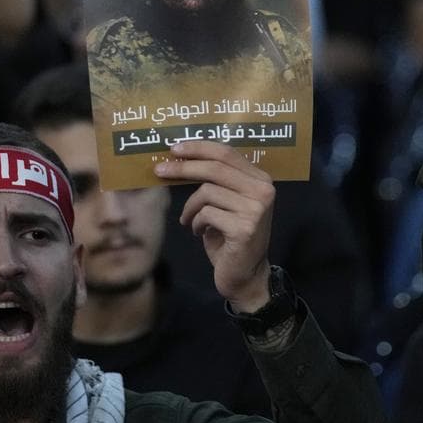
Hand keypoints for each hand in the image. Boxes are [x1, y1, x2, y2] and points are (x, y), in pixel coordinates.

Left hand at [154, 141, 274, 311]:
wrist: (246, 275)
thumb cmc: (231, 237)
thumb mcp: (227, 202)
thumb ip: (216, 180)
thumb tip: (180, 157)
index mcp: (260, 179)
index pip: (226, 153)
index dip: (198, 148)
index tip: (174, 148)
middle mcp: (263, 191)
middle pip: (215, 168)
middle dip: (183, 168)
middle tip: (160, 171)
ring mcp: (255, 209)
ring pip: (206, 192)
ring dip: (190, 207)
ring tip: (189, 220)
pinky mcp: (244, 228)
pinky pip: (206, 214)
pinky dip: (195, 223)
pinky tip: (199, 232)